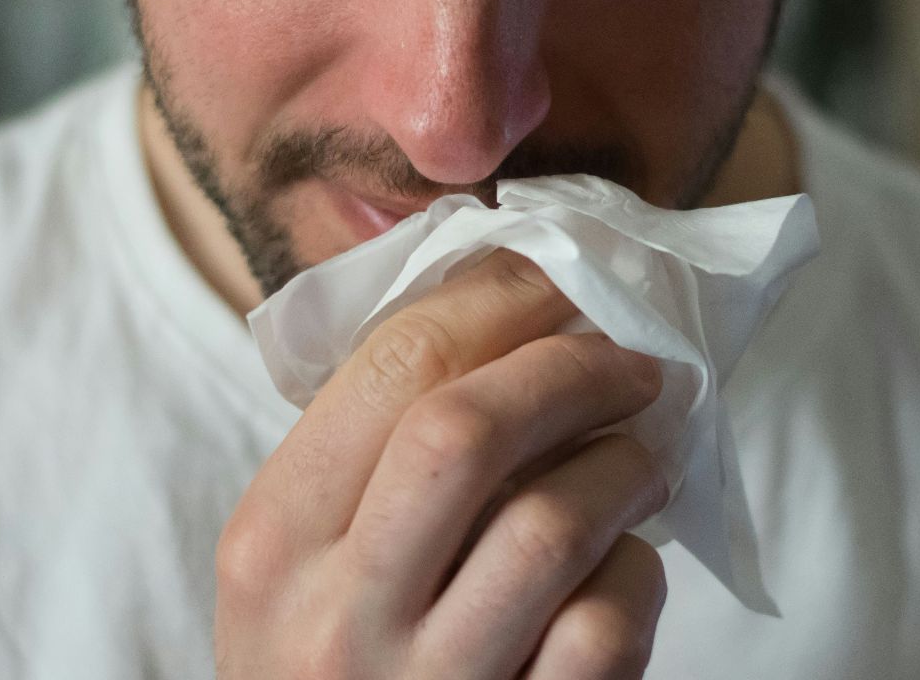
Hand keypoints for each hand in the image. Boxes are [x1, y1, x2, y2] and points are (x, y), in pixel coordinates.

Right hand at [216, 250, 670, 678]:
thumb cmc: (334, 675)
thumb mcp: (300, 571)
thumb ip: (368, 458)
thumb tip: (508, 307)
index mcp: (271, 543)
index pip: (392, 366)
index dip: (500, 299)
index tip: (561, 280)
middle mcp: (333, 616)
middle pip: (467, 429)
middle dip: (570, 367)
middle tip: (630, 358)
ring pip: (551, 524)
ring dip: (625, 466)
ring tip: (647, 453)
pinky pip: (603, 627)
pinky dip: (635, 579)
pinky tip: (625, 569)